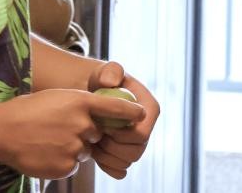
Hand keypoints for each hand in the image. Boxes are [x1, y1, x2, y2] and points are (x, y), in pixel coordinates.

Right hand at [0, 88, 139, 178]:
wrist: (2, 130)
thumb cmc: (30, 109)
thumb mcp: (61, 97)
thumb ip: (84, 105)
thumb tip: (101, 116)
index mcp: (81, 102)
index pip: (117, 108)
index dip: (132, 112)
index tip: (141, 114)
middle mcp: (82, 124)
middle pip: (98, 133)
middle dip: (86, 134)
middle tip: (61, 129)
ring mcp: (74, 147)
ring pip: (85, 151)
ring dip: (73, 148)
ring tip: (50, 140)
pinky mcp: (66, 166)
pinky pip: (73, 165)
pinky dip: (63, 161)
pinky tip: (46, 153)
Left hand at [86, 61, 159, 179]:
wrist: (92, 96)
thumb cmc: (100, 82)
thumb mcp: (104, 72)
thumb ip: (110, 72)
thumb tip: (112, 83)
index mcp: (149, 109)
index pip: (141, 134)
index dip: (120, 135)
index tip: (102, 126)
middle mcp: (148, 127)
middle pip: (136, 152)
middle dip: (111, 148)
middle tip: (94, 136)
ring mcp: (137, 143)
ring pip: (127, 162)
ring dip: (106, 157)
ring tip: (93, 142)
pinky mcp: (125, 154)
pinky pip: (120, 170)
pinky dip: (106, 166)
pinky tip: (95, 151)